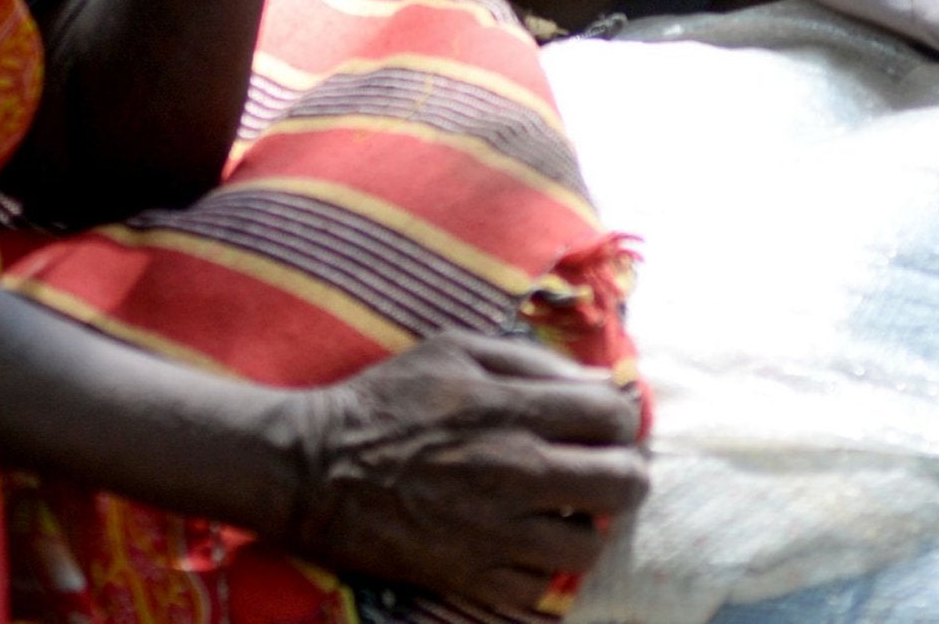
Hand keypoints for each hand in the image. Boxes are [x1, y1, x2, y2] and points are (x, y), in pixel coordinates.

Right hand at [277, 333, 646, 609]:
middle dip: (624, 471)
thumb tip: (601, 378)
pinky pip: (542, 588)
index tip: (602, 420)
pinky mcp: (472, 576)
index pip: (613, 415)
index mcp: (510, 409)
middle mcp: (515, 472)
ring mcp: (496, 531)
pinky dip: (542, 568)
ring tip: (561, 510)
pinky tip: (524, 543)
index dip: (620, 415)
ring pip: (590, 543)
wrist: (314, 468)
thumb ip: (530, 361)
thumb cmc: (384, 400)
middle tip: (599, 467)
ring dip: (585, 524)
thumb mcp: (452, 351)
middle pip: (623, 483)